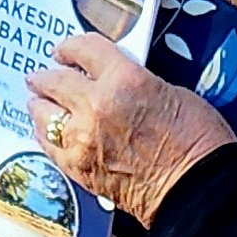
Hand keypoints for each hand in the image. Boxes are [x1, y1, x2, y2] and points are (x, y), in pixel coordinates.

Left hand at [26, 32, 235, 227]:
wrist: (196, 189)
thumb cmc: (197, 145)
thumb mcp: (172, 92)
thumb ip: (136, 84)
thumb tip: (119, 86)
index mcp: (124, 79)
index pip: (84, 50)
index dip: (71, 47)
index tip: (66, 50)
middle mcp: (96, 105)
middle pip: (55, 80)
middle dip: (47, 76)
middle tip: (42, 76)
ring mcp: (83, 139)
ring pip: (43, 113)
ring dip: (41, 106)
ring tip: (39, 103)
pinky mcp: (78, 168)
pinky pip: (48, 146)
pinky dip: (45, 136)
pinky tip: (47, 132)